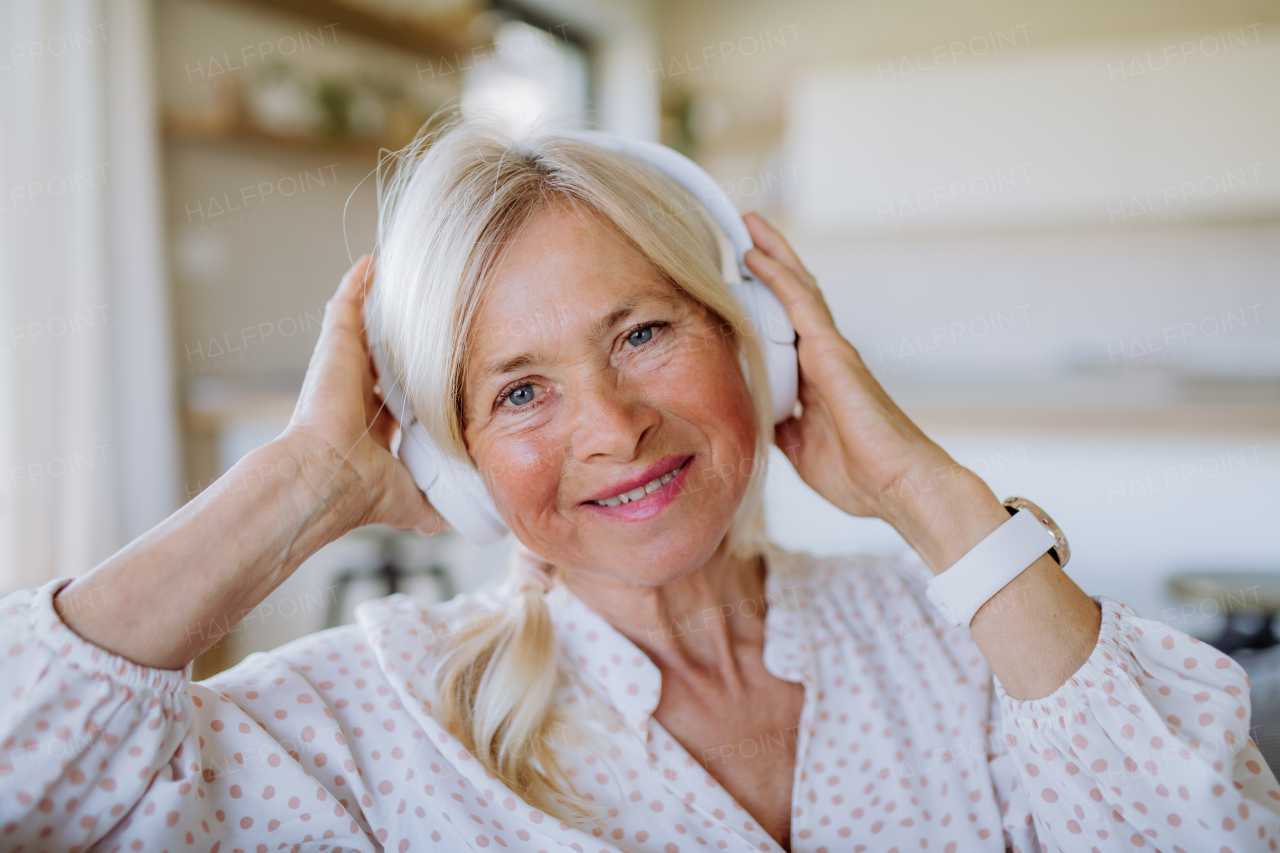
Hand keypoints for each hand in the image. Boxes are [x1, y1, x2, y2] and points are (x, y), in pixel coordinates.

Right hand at [280, 255, 446, 536]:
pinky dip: (356, 284)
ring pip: (364, 331)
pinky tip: (370, 264)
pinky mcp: (335, 347)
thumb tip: (462, 518)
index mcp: (370, 430)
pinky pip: (345, 305)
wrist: (327, 478)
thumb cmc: (362, 493)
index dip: (414, 391)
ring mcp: (343, 370)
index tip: (433, 379)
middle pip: (381, 362)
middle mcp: (355, 397)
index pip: (395, 402)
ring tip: (402, 285)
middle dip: (399, 348)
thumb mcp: (412, 502)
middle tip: (423, 325)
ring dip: (381, 310)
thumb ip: (436, 507)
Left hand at [743, 213, 958, 518]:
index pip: (787, 329)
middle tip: (746, 233)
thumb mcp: (802, 451)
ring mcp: (831, 351)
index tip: (740, 282)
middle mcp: (826, 357)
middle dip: (772, 264)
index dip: (767, 302)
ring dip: (774, 256)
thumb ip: (782, 427)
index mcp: (818, 379)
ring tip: (750, 226)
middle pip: (795, 298)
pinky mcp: (834, 353)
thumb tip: (759, 418)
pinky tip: (756, 258)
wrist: (899, 487)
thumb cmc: (862, 476)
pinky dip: (777, 277)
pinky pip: (800, 305)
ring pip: (799, 290)